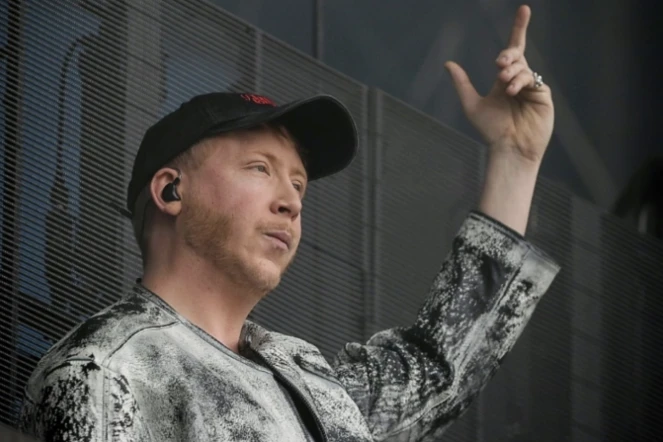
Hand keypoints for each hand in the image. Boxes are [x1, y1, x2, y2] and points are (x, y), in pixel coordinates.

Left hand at [445, 5, 553, 163]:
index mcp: (505, 80)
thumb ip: (462, 84)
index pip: (513, 51)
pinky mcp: (543, 95)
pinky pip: (532, 78)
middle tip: (498, 65)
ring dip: (512, 72)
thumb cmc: (491, 131)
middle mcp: (520, 81)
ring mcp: (533, 88)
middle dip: (508, 55)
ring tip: (503, 84)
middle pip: (517, 55)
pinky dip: (520, 81)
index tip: (524, 9)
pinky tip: (512, 91)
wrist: (508, 148)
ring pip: (523, 67)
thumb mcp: (471, 105)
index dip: (519, 29)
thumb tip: (448, 63)